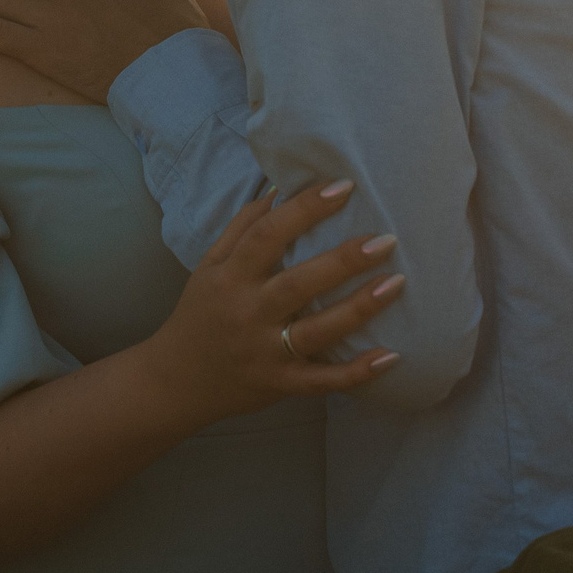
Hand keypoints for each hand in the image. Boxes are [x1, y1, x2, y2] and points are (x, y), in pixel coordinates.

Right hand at [136, 179, 402, 423]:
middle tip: (386, 240)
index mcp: (230, 277)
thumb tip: (280, 187)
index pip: (267, 236)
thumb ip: (242, 228)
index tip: (344, 187)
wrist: (175, 380)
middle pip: (297, 284)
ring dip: (358, 309)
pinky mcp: (280, 385)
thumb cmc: (201, 313)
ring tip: (396, 283)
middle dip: (343, 261)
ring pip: (316, 331)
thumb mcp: (209, 266)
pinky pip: (322, 381)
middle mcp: (247, 313)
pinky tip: (390, 356)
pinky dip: (356, 373)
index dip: (305, 210)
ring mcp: (265, 352)